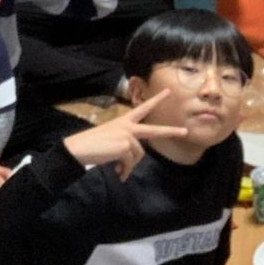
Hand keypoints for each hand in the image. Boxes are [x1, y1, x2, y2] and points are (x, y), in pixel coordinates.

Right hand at [63, 90, 187, 179]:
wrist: (78, 148)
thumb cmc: (92, 144)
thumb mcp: (112, 139)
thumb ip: (125, 144)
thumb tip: (130, 160)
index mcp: (124, 120)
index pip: (143, 108)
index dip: (156, 99)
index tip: (168, 91)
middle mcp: (128, 126)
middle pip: (153, 130)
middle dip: (170, 131)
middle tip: (185, 131)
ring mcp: (127, 136)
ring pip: (138, 155)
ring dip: (129, 166)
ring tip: (119, 170)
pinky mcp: (124, 147)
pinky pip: (130, 163)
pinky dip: (125, 170)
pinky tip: (117, 172)